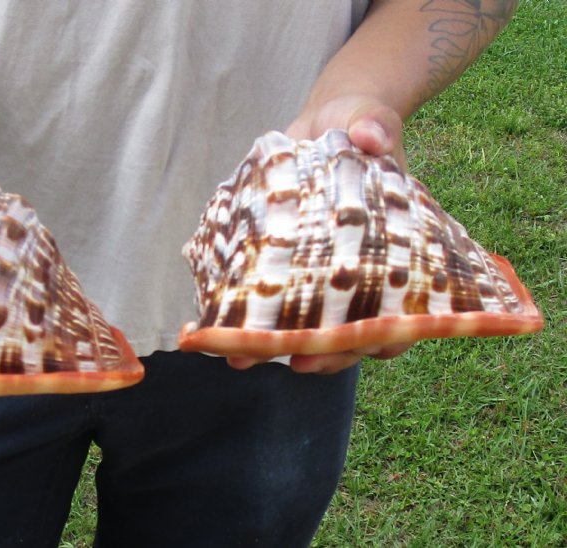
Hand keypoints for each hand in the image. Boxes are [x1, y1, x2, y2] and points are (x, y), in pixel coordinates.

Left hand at [227, 94, 412, 373]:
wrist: (328, 124)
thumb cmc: (360, 124)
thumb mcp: (370, 118)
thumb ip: (376, 124)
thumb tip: (370, 135)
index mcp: (395, 251)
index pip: (403, 308)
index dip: (388, 333)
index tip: (367, 343)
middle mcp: (360, 274)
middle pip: (351, 332)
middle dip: (323, 354)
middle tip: (294, 362)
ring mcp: (323, 276)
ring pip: (308, 328)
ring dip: (277, 348)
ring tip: (240, 358)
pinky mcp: (289, 267)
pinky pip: (274, 299)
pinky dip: (251, 318)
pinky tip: (218, 327)